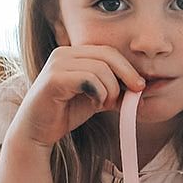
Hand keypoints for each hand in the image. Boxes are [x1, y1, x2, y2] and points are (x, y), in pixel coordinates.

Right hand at [11, 45, 144, 147]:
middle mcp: (63, 53)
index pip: (109, 51)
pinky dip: (99, 94)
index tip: (141, 86)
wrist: (38, 131)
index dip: (129, 68)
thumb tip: (144, 88)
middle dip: (127, 75)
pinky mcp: (53, 79)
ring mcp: (56, 64)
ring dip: (111, 90)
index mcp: (74, 53)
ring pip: (101, 69)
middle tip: (136, 93)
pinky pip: (89, 79)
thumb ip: (117, 90)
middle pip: (108, 55)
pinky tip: (94, 104)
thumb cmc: (67, 112)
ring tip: (104, 104)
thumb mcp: (99, 97)